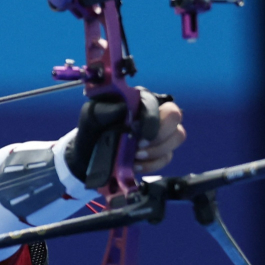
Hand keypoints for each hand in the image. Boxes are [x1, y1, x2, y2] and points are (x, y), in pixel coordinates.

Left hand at [65, 91, 185, 182]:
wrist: (88, 153)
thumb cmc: (93, 128)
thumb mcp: (94, 115)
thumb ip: (107, 109)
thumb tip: (124, 109)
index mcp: (140, 100)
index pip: (159, 104)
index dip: (153, 121)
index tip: (137, 135)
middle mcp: (155, 113)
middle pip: (175, 118)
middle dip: (159, 136)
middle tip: (138, 148)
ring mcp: (160, 133)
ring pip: (176, 137)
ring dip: (157, 151)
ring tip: (135, 157)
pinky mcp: (159, 152)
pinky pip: (167, 157)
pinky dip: (152, 165)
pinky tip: (135, 165)